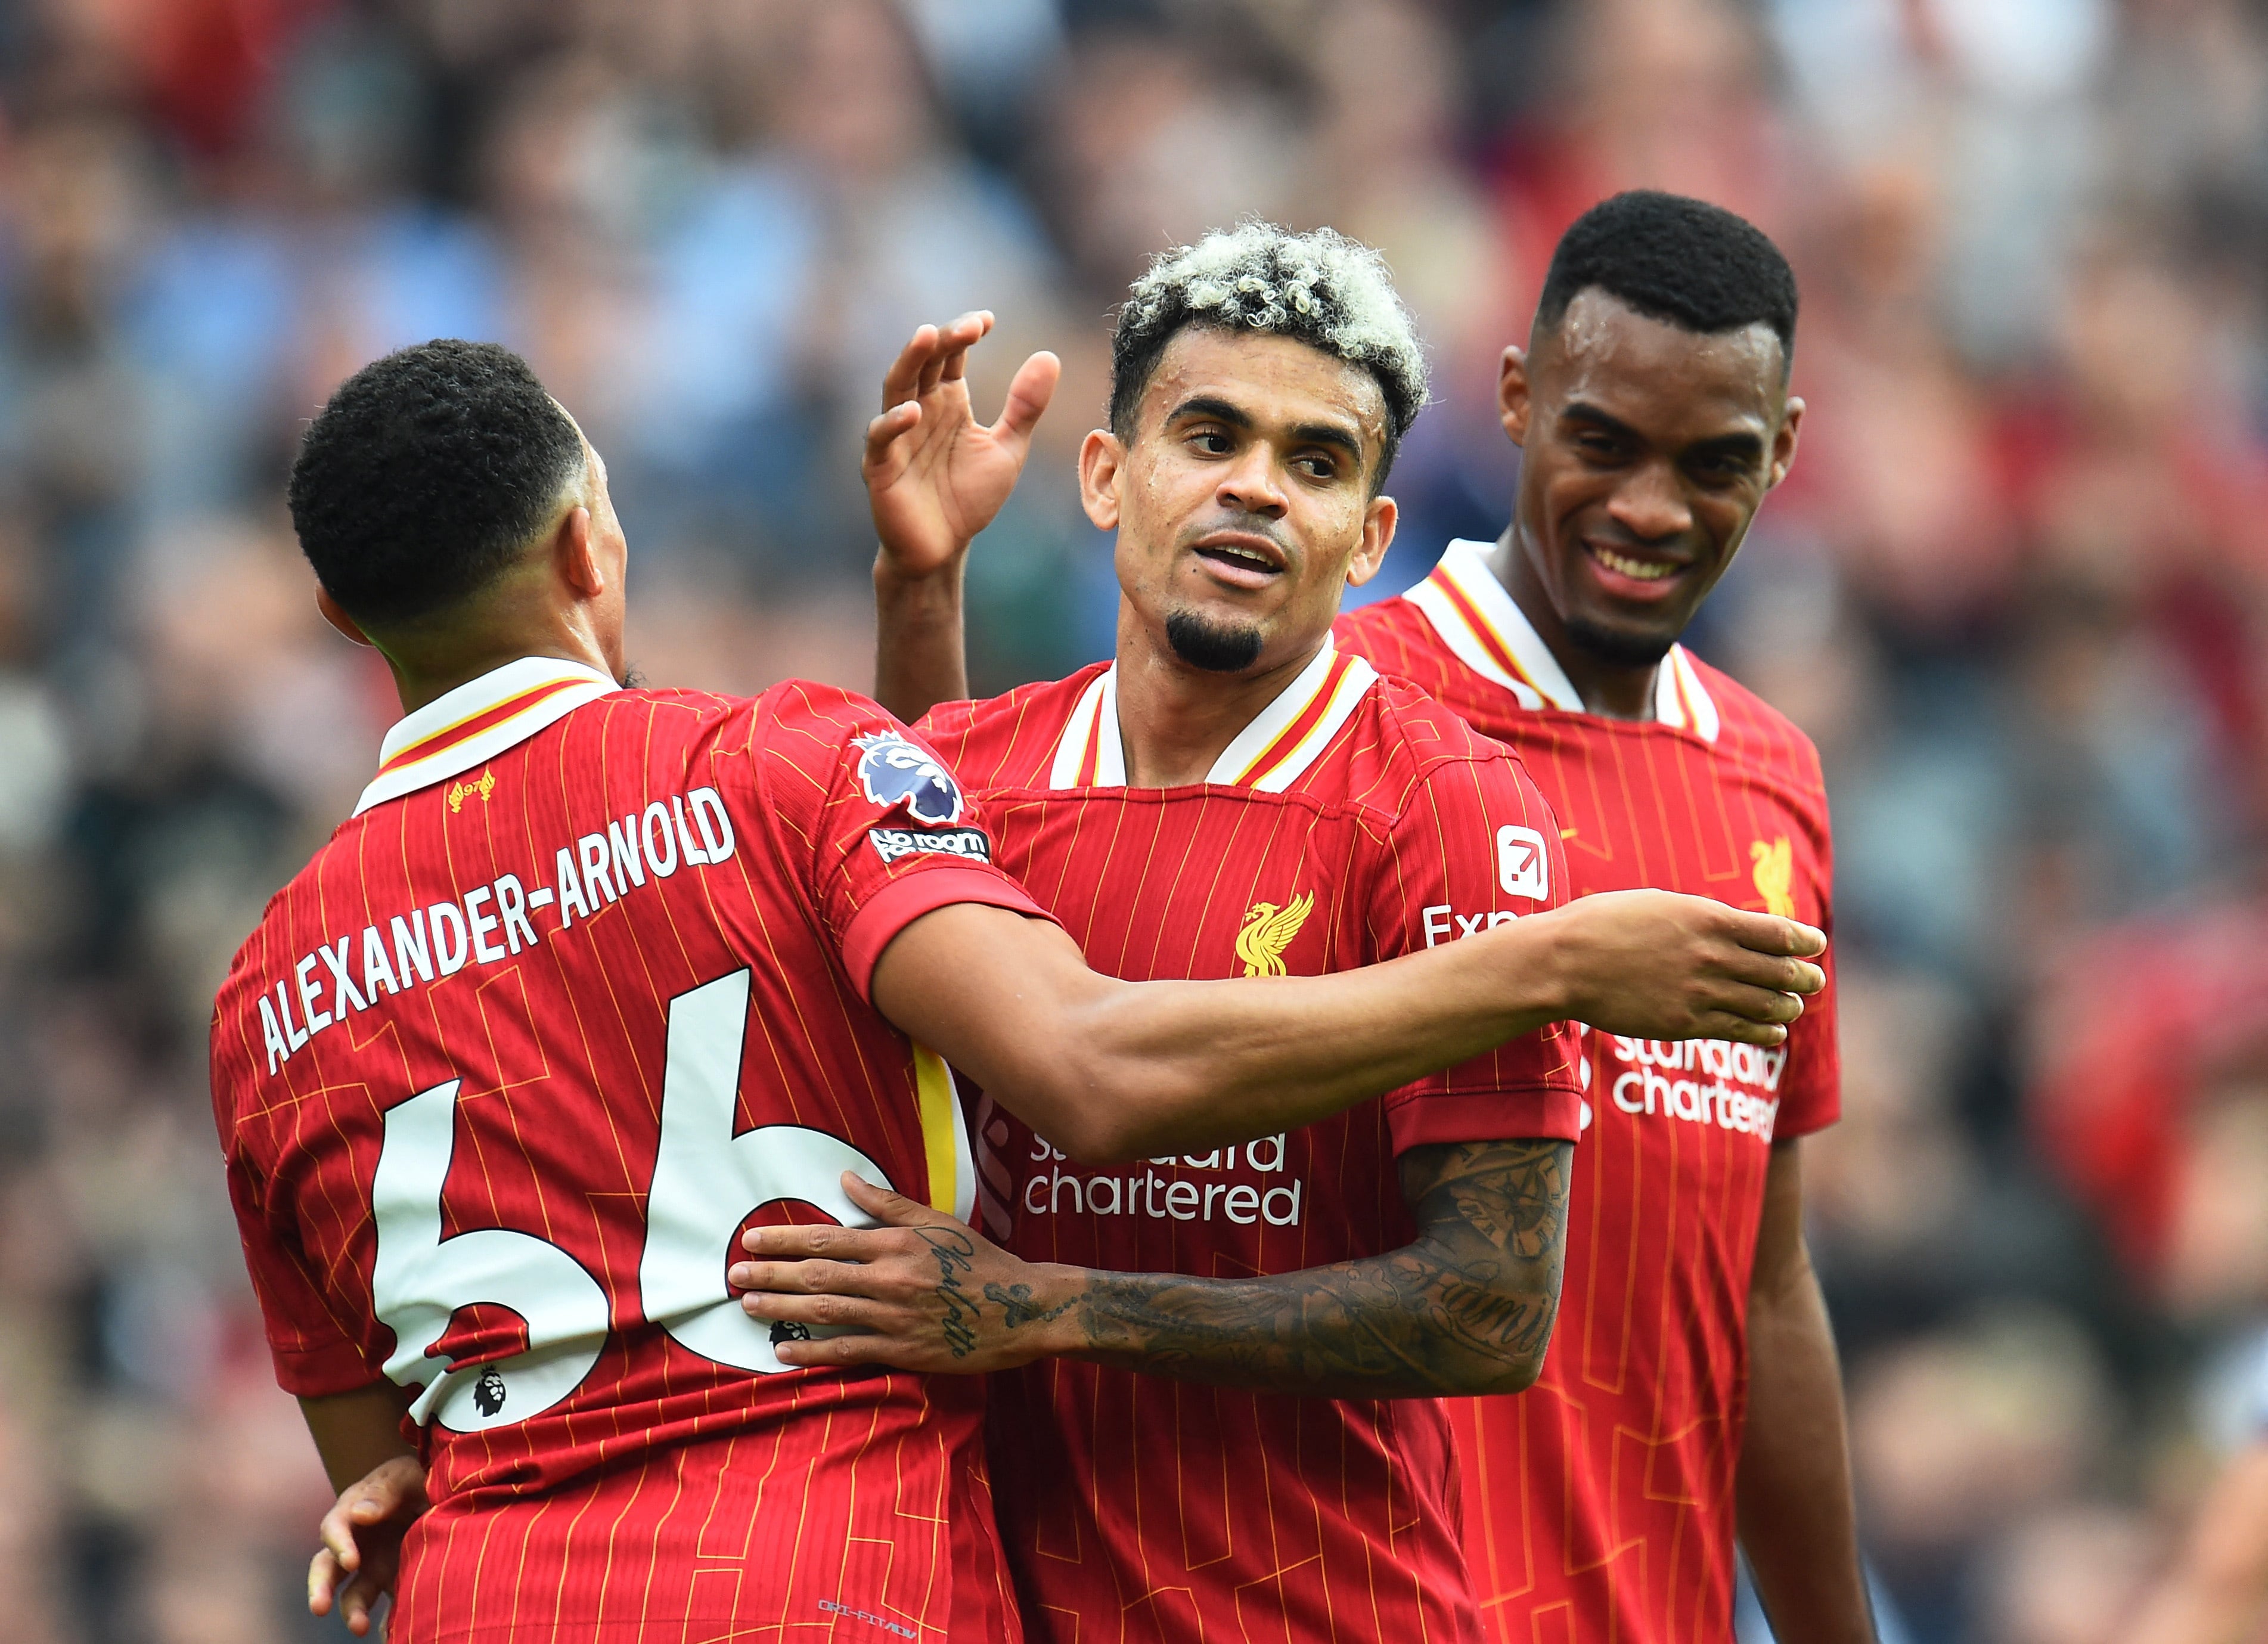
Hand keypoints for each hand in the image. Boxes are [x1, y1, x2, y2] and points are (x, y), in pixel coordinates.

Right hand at [308, 1454, 427, 1636]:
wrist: (448, 1491)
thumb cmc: (420, 1475)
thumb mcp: (407, 1474)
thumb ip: (385, 1492)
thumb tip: (360, 1515)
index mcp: (355, 1512)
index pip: (335, 1528)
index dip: (339, 1544)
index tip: (351, 1561)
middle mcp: (358, 1544)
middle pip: (327, 1568)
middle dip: (320, 1588)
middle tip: (319, 1607)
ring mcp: (374, 1567)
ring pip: (352, 1595)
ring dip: (352, 1612)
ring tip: (360, 1627)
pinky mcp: (394, 1583)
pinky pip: (387, 1608)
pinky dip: (387, 1623)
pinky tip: (392, 1633)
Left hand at [731, 1173, 1079, 1373]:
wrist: (1021, 1309)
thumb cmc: (980, 1261)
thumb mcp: (937, 1222)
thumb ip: (888, 1204)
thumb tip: (845, 1179)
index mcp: (897, 1244)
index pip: (827, 1240)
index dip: (785, 1241)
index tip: (752, 1241)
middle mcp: (890, 1279)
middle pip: (817, 1277)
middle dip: (770, 1275)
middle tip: (734, 1276)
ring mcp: (895, 1317)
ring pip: (826, 1313)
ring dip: (781, 1310)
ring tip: (748, 1306)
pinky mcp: (903, 1351)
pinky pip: (849, 1351)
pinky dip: (813, 1352)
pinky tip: (784, 1352)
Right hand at [865, 311, 1060, 581]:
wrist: (943, 550)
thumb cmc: (969, 498)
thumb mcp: (1007, 449)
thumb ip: (1026, 407)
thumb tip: (1049, 356)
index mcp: (947, 400)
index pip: (950, 355)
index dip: (964, 333)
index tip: (988, 320)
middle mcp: (919, 409)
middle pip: (924, 362)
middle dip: (943, 339)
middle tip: (968, 326)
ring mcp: (896, 435)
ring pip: (896, 387)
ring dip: (909, 360)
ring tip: (926, 336)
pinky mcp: (880, 466)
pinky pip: (880, 438)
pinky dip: (893, 423)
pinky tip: (913, 412)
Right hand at [1540, 890, 1825, 1043]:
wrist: (1565, 962)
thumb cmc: (1604, 924)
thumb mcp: (1659, 904)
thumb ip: (1700, 917)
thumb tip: (1731, 927)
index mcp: (1707, 918)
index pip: (1777, 933)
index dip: (1804, 940)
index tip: (1815, 944)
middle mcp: (1712, 956)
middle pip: (1779, 971)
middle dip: (1803, 976)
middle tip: (1813, 979)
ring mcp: (1700, 993)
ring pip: (1765, 1004)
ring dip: (1787, 1005)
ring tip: (1793, 1005)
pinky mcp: (1685, 1024)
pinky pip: (1739, 1031)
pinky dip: (1764, 1032)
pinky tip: (1774, 1032)